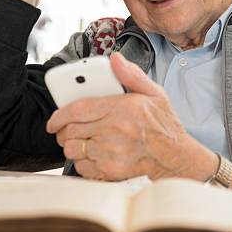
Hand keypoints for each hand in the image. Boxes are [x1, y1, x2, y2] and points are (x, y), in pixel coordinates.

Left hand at [46, 53, 219, 182]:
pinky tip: (92, 154)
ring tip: (82, 140)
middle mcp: (114, 131)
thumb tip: (115, 59)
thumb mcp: (155, 94)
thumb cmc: (165, 126)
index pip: (77, 109)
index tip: (55, 118)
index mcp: (123, 109)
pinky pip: (81, 167)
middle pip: (71, 130)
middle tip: (67, 128)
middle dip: (63, 130)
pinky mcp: (109, 172)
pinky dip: (81, 161)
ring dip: (72, 145)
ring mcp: (111, 154)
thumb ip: (131, 75)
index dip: (59, 114)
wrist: (177, 159)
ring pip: (73, 149)